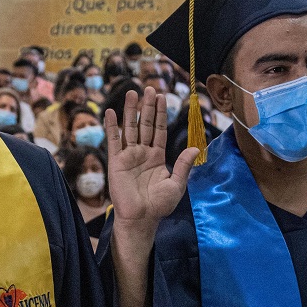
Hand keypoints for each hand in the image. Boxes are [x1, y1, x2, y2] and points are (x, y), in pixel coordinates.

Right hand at [105, 87, 198, 227]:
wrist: (141, 218)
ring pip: (130, 128)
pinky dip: (112, 127)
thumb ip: (183, 165)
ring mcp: (128, 156)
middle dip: (147, 107)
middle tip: (149, 88)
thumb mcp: (176, 184)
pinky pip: (113, 141)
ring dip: (131, 111)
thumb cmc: (159, 205)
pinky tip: (110, 112)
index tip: (162, 97)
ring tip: (132, 92)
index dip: (160, 114)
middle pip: (145, 124)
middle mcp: (142, 153)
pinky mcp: (116, 162)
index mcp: (156, 156)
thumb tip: (195, 147)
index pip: (158, 130)